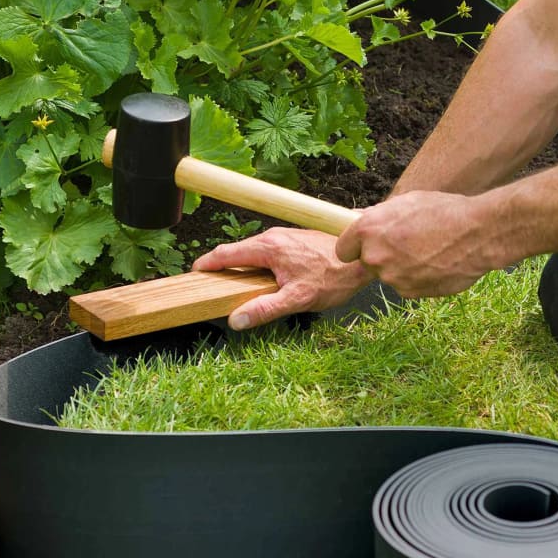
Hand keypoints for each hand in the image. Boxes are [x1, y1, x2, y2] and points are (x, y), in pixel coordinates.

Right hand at [192, 227, 375, 329]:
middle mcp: (273, 237)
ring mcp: (284, 237)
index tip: (194, 274)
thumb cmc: (334, 275)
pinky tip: (266, 281)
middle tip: (212, 288)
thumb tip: (236, 320)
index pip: (226, 254)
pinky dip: (258, 265)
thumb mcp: (297, 299)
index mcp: (267, 247)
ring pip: (254, 252)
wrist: (363, 257)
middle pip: (237, 252)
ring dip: (243, 268)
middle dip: (222, 269)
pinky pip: (268, 251)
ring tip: (237, 288)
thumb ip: (264, 309)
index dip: (207, 264)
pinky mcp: (294, 240)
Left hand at [335, 191, 492, 297]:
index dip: (354, 248)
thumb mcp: (407, 202)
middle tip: (407, 245)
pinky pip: (407, 286)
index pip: (343, 249)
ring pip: (389, 275)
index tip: (364, 246)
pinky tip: (436, 264)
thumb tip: (366, 221)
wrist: (478, 233)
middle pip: (367, 263)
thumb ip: (381, 217)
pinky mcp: (409, 292)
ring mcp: (391, 277)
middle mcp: (374, 255)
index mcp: (368, 229)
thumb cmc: (445, 211)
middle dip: (382, 256)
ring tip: (428, 251)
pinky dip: (417, 279)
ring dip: (402, 268)